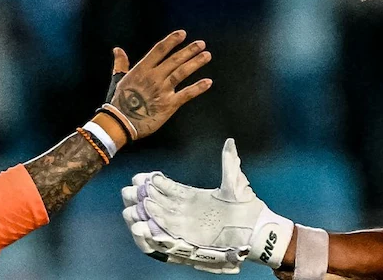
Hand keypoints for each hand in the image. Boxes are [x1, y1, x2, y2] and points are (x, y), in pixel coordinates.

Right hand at [108, 30, 211, 139]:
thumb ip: (121, 63)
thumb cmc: (119, 102)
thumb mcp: (119, 79)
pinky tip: (208, 82)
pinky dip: (198, 88)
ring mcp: (162, 90)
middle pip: (174, 60)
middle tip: (201, 43)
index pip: (159, 50)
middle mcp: (154, 77)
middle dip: (189, 50)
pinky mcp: (169, 105)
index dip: (171, 41)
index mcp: (142, 69)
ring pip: (182, 73)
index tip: (182, 34)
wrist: (120, 123)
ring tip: (206, 55)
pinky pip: (186, 94)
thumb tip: (117, 49)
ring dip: (195, 63)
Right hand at [122, 139, 293, 273]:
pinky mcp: (185, 240)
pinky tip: (142, 225)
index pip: (166, 186)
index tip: (139, 178)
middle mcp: (184, 210)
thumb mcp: (235, 183)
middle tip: (130, 191)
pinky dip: (151, 232)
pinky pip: (163, 237)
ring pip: (155, 218)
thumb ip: (229, 162)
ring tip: (133, 208)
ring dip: (142, 213)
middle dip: (140, 196)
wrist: (252, 231)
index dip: (152, 182)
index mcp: (191, 195)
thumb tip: (230, 142)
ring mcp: (183, 225)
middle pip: (155, 201)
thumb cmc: (245, 207)